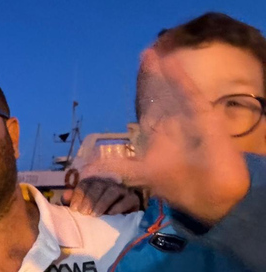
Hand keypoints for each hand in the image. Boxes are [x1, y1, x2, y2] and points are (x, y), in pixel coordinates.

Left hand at [63, 177, 141, 214]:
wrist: (120, 222)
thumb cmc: (96, 214)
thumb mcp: (83, 208)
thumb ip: (72, 202)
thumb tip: (65, 196)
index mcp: (93, 185)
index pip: (85, 184)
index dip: (79, 195)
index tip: (74, 209)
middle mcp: (107, 184)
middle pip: (98, 186)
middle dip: (90, 199)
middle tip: (84, 213)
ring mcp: (121, 190)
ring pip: (112, 191)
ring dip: (102, 202)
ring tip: (95, 215)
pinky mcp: (133, 199)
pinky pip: (128, 199)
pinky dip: (119, 206)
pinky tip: (111, 214)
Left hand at [80, 48, 249, 225]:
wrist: (210, 194)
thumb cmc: (178, 184)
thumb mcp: (139, 174)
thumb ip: (116, 167)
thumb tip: (86, 169)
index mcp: (157, 133)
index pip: (147, 105)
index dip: (142, 88)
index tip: (138, 70)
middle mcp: (173, 122)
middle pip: (160, 93)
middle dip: (151, 75)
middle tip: (145, 53)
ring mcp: (189, 117)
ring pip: (173, 89)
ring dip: (163, 72)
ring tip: (155, 51)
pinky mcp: (204, 116)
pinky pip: (190, 93)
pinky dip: (180, 79)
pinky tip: (171, 62)